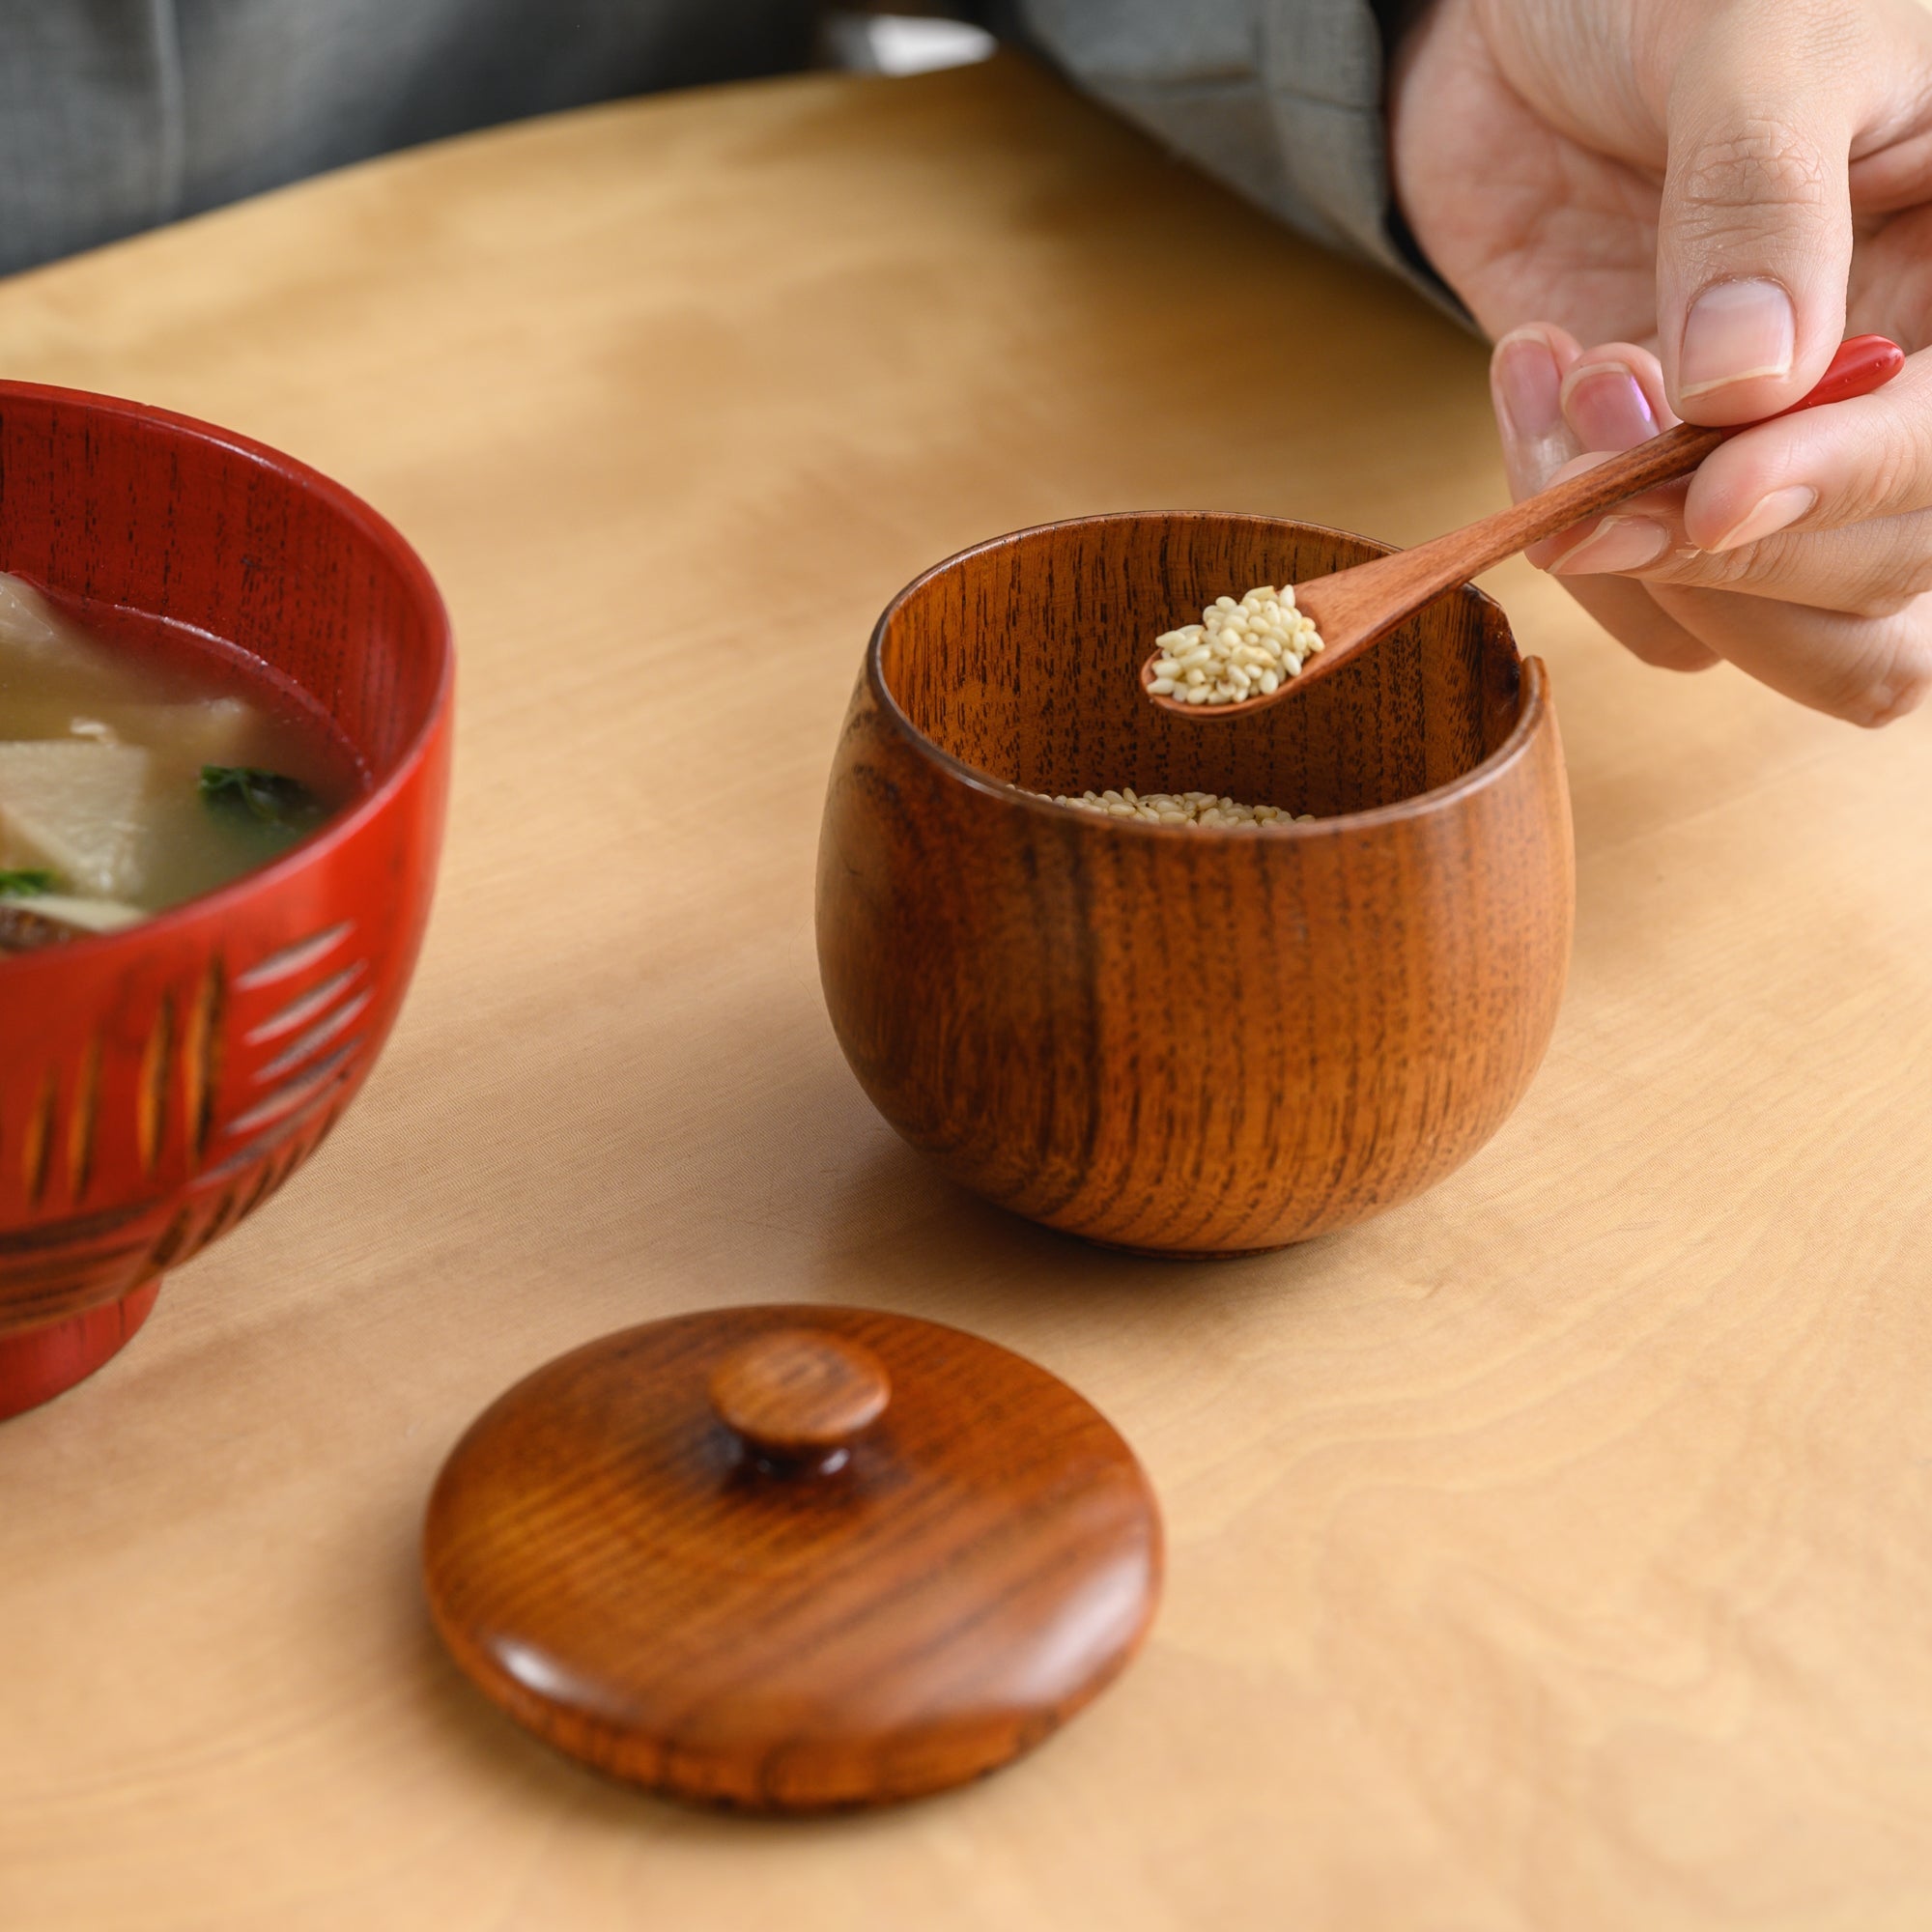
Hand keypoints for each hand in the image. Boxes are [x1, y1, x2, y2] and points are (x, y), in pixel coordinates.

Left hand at [1388, 0, 1931, 724]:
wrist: (1535, 20)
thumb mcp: (1756, 32)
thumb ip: (1760, 198)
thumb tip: (1746, 391)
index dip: (1848, 491)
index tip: (1715, 490)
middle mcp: (1914, 390)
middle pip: (1883, 584)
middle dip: (1717, 532)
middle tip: (1601, 399)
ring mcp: (1795, 457)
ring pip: (1777, 635)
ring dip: (1641, 556)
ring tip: (1566, 374)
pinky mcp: (1675, 489)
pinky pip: (1646, 603)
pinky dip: (1566, 523)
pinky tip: (1535, 368)